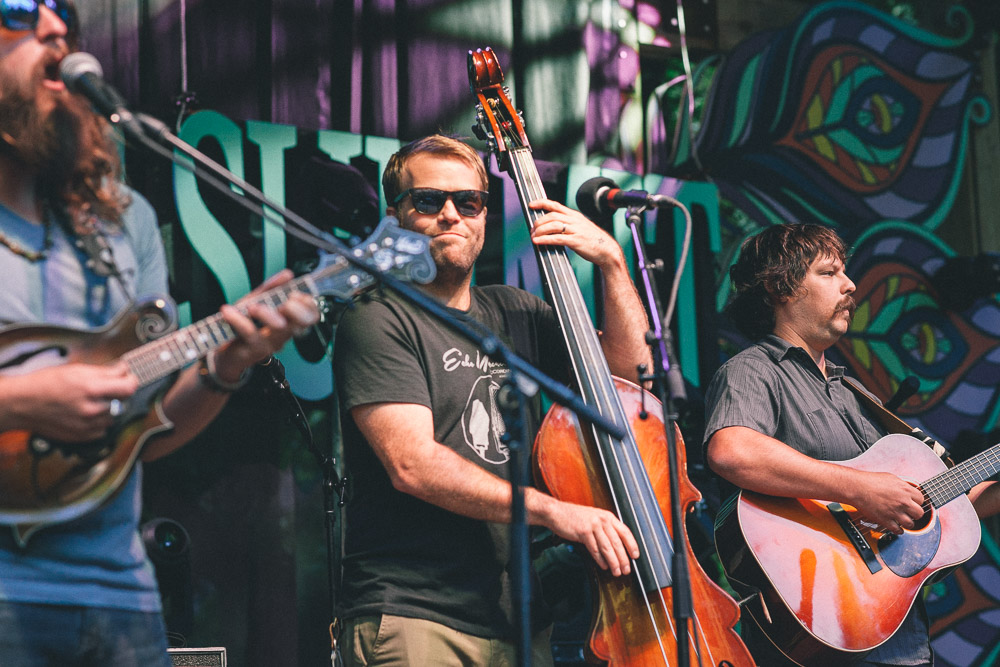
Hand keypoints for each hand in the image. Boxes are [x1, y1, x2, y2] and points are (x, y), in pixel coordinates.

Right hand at [3, 362, 137, 441]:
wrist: (23, 404)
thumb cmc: (46, 384)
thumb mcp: (76, 370)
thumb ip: (105, 371)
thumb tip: (124, 370)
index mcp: (92, 389)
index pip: (129, 387)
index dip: (131, 380)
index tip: (128, 378)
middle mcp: (92, 409)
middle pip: (122, 402)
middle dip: (117, 394)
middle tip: (104, 389)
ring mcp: (88, 425)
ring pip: (113, 417)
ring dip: (108, 409)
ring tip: (90, 402)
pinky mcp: (83, 437)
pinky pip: (102, 430)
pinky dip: (99, 422)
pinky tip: (85, 414)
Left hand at [212, 269, 319, 382]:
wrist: (222, 352)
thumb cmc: (242, 326)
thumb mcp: (256, 301)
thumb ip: (271, 288)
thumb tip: (288, 274)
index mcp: (288, 322)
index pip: (312, 315)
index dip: (308, 304)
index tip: (295, 293)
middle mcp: (283, 334)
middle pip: (301, 322)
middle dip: (296, 309)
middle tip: (285, 302)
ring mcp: (269, 344)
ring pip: (278, 327)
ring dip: (266, 313)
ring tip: (251, 307)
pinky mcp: (252, 351)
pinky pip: (249, 333)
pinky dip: (238, 319)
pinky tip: (228, 311)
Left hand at [528, 199, 624, 269]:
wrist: (607, 250)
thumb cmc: (593, 240)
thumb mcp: (581, 227)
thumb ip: (568, 224)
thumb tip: (552, 227)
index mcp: (575, 215)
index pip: (556, 205)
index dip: (542, 203)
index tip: (531, 204)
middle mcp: (575, 220)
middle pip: (552, 215)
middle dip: (539, 221)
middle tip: (532, 229)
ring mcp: (576, 230)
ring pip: (553, 225)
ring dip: (540, 230)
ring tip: (533, 236)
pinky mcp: (576, 241)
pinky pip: (557, 238)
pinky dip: (545, 239)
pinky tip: (538, 241)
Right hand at [544, 499, 639, 575]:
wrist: (556, 512)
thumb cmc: (573, 517)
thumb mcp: (593, 518)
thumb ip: (605, 528)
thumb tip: (616, 545)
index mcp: (607, 516)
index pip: (625, 531)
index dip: (632, 545)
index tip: (635, 556)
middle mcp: (602, 520)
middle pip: (617, 542)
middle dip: (623, 558)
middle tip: (626, 569)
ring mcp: (593, 525)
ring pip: (607, 547)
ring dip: (613, 562)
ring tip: (616, 571)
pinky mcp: (583, 532)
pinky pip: (594, 549)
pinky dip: (600, 560)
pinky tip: (603, 566)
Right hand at [847, 471, 925, 534]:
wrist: (856, 487)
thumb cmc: (870, 481)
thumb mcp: (891, 477)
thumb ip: (902, 485)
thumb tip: (907, 490)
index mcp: (906, 490)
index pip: (921, 499)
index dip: (917, 502)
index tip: (913, 503)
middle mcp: (903, 502)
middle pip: (919, 513)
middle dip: (915, 513)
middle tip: (909, 512)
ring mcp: (895, 512)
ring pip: (911, 524)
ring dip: (907, 523)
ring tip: (903, 520)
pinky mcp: (886, 520)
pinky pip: (898, 530)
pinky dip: (898, 530)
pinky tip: (896, 527)